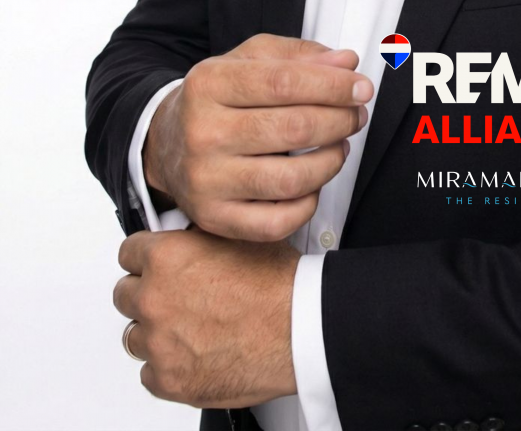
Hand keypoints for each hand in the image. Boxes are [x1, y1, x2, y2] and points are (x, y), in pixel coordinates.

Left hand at [115, 226, 299, 407]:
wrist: (300, 329)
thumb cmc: (278, 285)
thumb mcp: (237, 237)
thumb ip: (198, 237)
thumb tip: (188, 235)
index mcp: (167, 258)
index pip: (129, 252)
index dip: (146, 256)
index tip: (155, 263)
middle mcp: (155, 299)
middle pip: (124, 294)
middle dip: (147, 293)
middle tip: (177, 297)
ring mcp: (158, 343)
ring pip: (136, 335)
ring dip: (156, 331)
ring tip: (189, 328)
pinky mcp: (168, 380)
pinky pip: (150, 373)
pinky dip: (167, 365)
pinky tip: (194, 353)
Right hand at [143, 34, 373, 240]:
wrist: (166, 144)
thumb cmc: (217, 99)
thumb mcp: (248, 60)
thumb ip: (299, 56)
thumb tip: (346, 62)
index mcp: (209, 83)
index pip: (284, 82)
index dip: (333, 85)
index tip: (362, 88)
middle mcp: (202, 132)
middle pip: (293, 128)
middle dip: (340, 120)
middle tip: (356, 115)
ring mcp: (206, 180)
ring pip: (291, 179)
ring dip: (331, 161)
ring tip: (339, 146)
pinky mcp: (214, 218)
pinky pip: (278, 222)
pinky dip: (308, 204)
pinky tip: (312, 182)